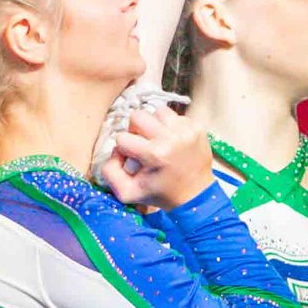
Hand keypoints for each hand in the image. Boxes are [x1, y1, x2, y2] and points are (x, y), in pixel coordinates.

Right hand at [95, 97, 215, 211]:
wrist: (195, 195)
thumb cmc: (161, 193)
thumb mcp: (127, 192)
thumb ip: (110, 171)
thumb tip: (115, 150)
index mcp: (154, 154)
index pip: (122, 137)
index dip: (124, 148)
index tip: (133, 157)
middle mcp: (171, 138)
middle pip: (138, 116)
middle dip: (136, 129)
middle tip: (143, 144)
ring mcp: (186, 131)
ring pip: (158, 112)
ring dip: (155, 125)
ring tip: (159, 140)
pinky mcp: (197, 127)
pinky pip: (176, 116)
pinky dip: (171, 127)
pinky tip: (174, 141)